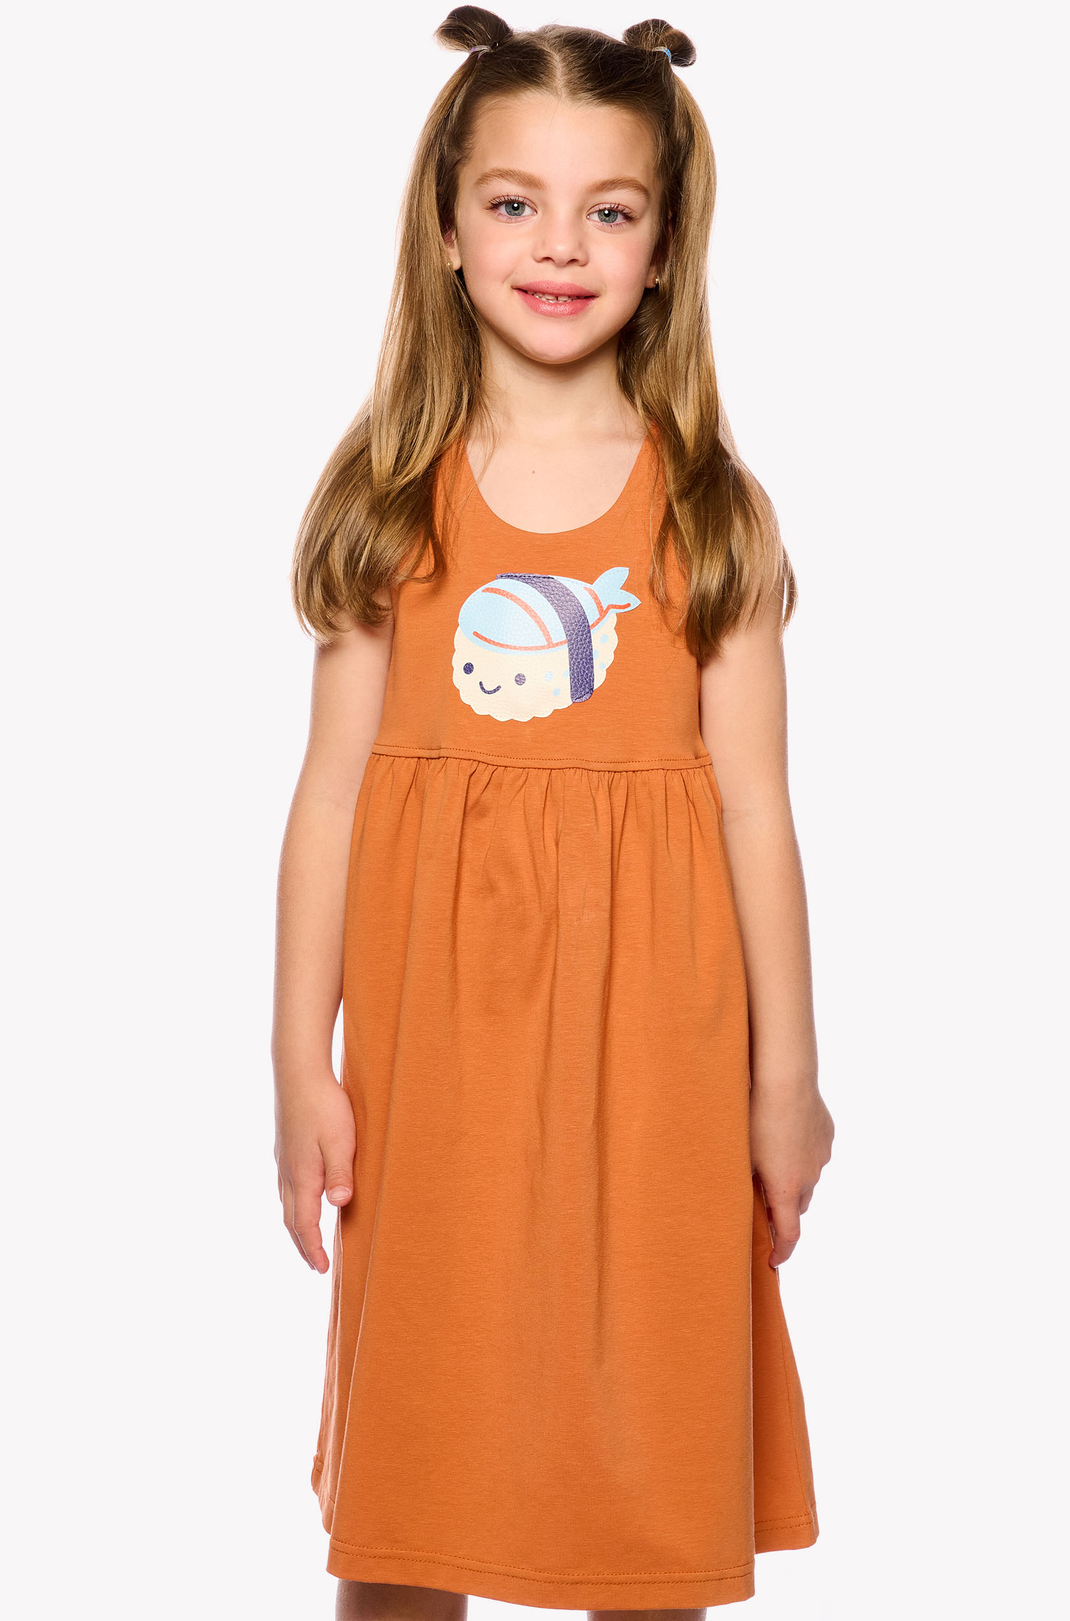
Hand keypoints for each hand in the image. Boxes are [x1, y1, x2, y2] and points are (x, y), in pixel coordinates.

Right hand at [274, 1074, 356, 1272]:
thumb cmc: (325, 1105)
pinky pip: (286, 1187)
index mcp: (302, 1177)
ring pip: (286, 1203)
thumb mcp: (341, 1141)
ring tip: (308, 1238)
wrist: (298, 1072)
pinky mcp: (285, 1147)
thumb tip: (338, 1206)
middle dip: (303, 1244)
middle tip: (315, 1265)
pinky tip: (302, 1197)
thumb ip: (341, 1174)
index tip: (322, 1270)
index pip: (305, 1224)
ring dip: (296, 1226)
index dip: (313, 1249)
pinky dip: (294, 1204)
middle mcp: (288, 1173)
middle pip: (291, 1219)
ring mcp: (284, 1160)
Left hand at [750, 1079, 833, 1267]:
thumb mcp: (740, 1154)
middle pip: (797, 1205)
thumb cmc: (754, 1117)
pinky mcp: (827, 1134)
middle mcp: (809, 1177)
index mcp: (785, 1188)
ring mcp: (821, 1156)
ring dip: (792, 1177)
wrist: (785, 1079)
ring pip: (807, 1177)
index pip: (789, 1234)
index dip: (781, 1252)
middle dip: (782, 1208)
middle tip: (763, 1199)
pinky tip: (785, 1132)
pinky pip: (814, 1152)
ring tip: (771, 1156)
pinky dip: (801, 1152)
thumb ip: (741, 1182)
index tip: (773, 1261)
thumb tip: (734, 1199)